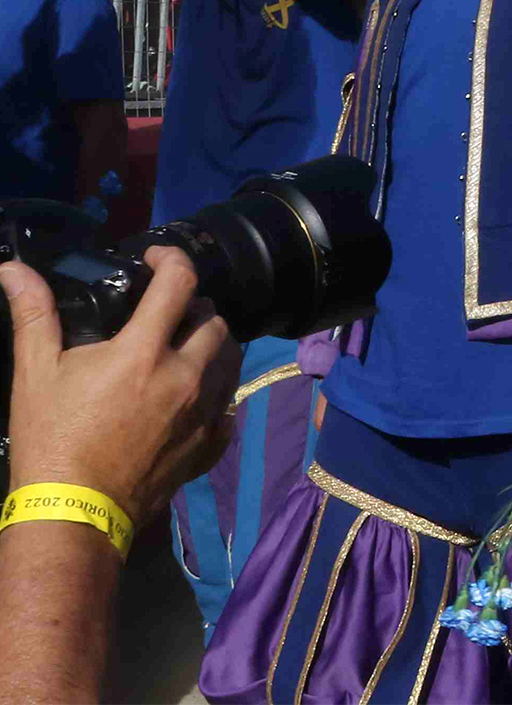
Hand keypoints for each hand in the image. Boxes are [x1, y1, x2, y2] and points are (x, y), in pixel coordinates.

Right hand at [3, 247, 238, 519]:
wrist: (73, 513)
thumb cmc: (51, 440)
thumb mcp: (34, 373)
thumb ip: (34, 315)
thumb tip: (13, 269)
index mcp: (144, 353)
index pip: (179, 284)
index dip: (172, 259)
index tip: (156, 259)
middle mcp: (185, 376)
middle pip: (215, 321)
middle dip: (195, 308)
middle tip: (168, 312)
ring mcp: (204, 412)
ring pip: (230, 359)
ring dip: (212, 346)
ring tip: (183, 347)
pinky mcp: (210, 444)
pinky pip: (229, 405)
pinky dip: (216, 392)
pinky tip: (191, 395)